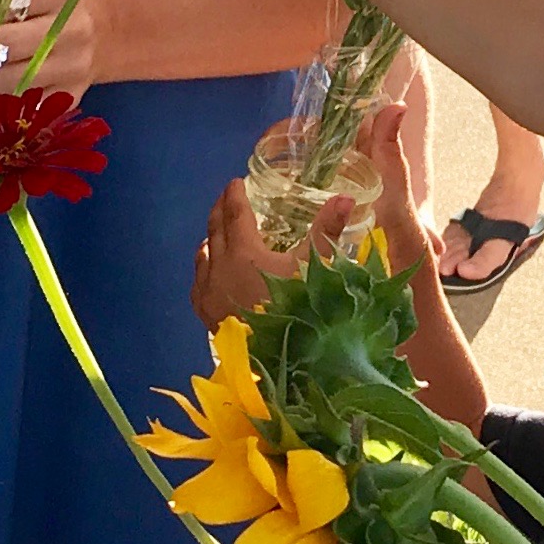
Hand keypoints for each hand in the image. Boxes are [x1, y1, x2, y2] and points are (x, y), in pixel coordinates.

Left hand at [186, 96, 428, 324]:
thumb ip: (327, 231)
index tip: (236, 182)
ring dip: (211, 238)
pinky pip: (198, 280)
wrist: (277, 361)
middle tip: (226, 198)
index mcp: (244, 251)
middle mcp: (219, 267)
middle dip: (220, 211)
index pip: (235, 213)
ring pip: (203, 255)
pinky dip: (204, 266)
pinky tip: (210, 270)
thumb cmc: (298, 309)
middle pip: (214, 230)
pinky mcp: (205, 313)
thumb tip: (345, 197)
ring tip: (218, 232)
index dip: (235, 195)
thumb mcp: (316, 266)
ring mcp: (208, 292)